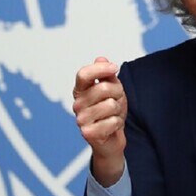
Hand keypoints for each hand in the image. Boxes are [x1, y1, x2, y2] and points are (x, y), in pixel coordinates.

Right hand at [72, 57, 126, 185]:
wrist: (112, 137)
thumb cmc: (111, 111)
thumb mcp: (112, 88)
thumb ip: (107, 74)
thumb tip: (101, 58)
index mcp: (81, 90)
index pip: (83, 74)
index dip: (100, 68)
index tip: (115, 68)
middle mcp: (77, 104)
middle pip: (103, 88)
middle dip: (118, 93)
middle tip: (116, 100)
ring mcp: (80, 119)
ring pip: (110, 105)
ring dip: (118, 110)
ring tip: (113, 115)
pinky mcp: (87, 133)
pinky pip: (112, 121)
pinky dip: (117, 123)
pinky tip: (111, 126)